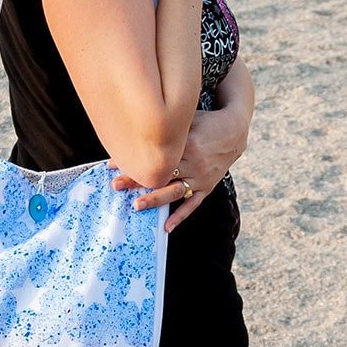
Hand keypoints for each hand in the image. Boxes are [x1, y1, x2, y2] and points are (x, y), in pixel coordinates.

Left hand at [109, 104, 242, 232]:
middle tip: (116, 185)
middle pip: (162, 174)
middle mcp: (195, 163)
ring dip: (155, 199)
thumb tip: (134, 128)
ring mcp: (201, 177)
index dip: (134, 160)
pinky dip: (180, 216)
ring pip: (175, 191)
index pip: (157, 155)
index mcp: (188, 144)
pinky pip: (193, 204)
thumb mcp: (188, 118)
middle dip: (138, 180)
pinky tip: (166, 227)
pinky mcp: (207, 187)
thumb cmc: (205, 122)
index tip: (112, 165)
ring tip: (137, 206)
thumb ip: (167, 125)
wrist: (234, 131)